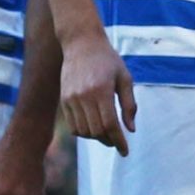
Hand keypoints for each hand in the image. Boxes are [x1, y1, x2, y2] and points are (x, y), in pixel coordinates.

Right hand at [60, 29, 136, 155]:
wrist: (81, 43)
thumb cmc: (108, 60)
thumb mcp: (125, 78)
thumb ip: (129, 105)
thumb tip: (131, 129)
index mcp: (102, 91)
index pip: (110, 125)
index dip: (119, 141)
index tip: (125, 151)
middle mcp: (84, 96)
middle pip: (96, 131)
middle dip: (109, 141)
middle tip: (118, 141)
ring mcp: (71, 99)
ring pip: (83, 131)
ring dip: (96, 138)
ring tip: (107, 133)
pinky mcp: (64, 100)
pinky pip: (73, 126)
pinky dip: (84, 132)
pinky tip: (93, 127)